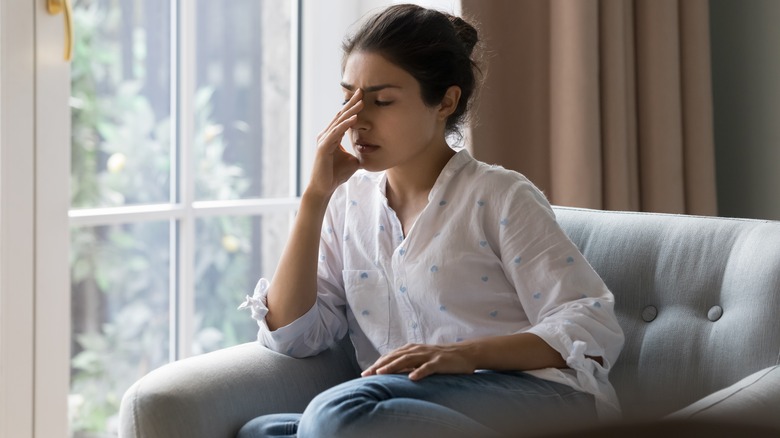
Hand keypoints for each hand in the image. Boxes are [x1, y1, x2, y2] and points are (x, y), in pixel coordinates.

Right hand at [307, 89, 363, 197]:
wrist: (324, 188)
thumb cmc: (336, 175)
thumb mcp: (352, 161)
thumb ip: (358, 153)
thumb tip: (371, 152)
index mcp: (332, 136)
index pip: (343, 118)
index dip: (352, 107)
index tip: (363, 96)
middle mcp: (326, 135)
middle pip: (341, 115)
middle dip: (351, 103)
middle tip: (361, 90)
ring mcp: (324, 140)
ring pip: (339, 122)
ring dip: (351, 111)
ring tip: (361, 102)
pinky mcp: (323, 147)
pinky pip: (336, 133)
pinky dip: (345, 125)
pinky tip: (354, 118)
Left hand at [361, 343, 476, 380]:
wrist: (465, 353)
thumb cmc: (441, 358)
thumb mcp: (422, 359)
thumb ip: (408, 363)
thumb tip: (392, 372)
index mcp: (412, 349)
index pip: (391, 356)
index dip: (378, 364)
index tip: (365, 373)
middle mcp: (418, 350)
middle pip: (395, 357)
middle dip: (380, 365)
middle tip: (367, 374)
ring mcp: (428, 355)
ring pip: (407, 360)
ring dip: (393, 366)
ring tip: (382, 373)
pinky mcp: (439, 362)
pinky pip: (428, 367)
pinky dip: (419, 372)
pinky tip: (412, 378)